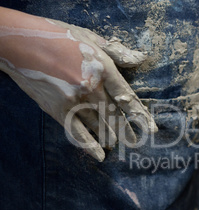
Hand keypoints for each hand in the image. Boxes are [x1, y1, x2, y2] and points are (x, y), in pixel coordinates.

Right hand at [0, 14, 156, 161]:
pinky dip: (89, 146)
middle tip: (135, 142)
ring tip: (119, 145)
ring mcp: (74, 101)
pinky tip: (99, 155)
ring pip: (99, 125)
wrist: (18, 43)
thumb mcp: (90, 36)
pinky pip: (78, 132)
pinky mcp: (58, 110)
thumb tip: (141, 60)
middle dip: (127, 131)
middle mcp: (92, 87)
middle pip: (116, 115)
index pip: (128, 97)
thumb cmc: (57, 36)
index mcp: (103, 69)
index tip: (151, 129)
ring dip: (111, 137)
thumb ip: (117, 51)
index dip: (141, 115)